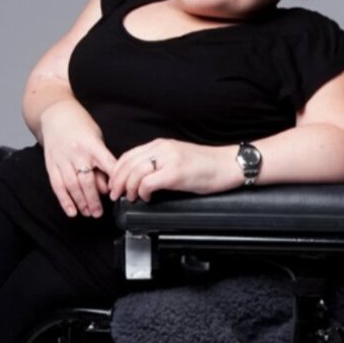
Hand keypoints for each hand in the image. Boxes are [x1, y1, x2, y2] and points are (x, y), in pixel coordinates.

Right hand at [39, 100, 116, 217]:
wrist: (56, 115)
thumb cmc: (80, 126)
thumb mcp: (97, 139)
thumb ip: (102, 161)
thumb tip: (107, 186)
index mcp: (92, 145)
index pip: (107, 165)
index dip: (114, 181)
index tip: (119, 194)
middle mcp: (77, 153)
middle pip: (87, 180)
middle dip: (94, 200)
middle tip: (100, 213)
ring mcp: (62, 159)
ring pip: (72, 185)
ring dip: (81, 202)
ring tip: (88, 213)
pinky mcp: (51, 164)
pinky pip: (57, 186)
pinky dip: (64, 200)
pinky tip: (71, 211)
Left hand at [108, 139, 239, 202]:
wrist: (229, 165)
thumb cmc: (207, 165)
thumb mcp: (177, 158)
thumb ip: (159, 163)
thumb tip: (140, 177)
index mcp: (161, 145)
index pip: (128, 155)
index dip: (117, 171)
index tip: (114, 184)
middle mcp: (162, 148)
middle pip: (128, 164)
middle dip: (117, 182)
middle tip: (116, 194)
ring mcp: (169, 159)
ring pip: (135, 173)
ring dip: (128, 188)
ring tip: (130, 198)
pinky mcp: (176, 173)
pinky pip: (148, 182)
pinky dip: (142, 192)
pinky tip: (146, 197)